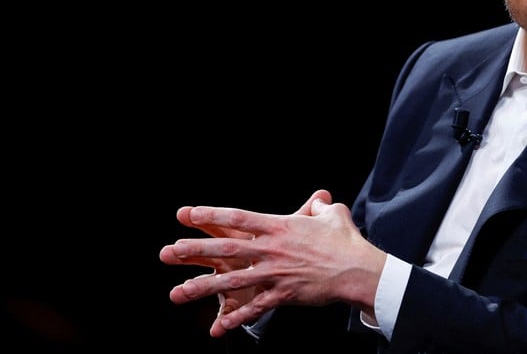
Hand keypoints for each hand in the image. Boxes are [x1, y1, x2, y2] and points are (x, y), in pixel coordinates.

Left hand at [159, 189, 385, 336]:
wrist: (358, 270)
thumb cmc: (346, 241)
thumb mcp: (332, 215)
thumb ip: (319, 207)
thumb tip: (319, 200)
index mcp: (280, 226)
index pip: (238, 218)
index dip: (212, 215)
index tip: (189, 214)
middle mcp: (272, 249)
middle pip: (226, 248)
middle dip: (195, 250)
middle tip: (169, 251)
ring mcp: (275, 273)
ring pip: (232, 281)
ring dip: (203, 287)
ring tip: (179, 292)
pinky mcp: (284, 294)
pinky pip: (256, 307)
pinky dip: (237, 317)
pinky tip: (218, 326)